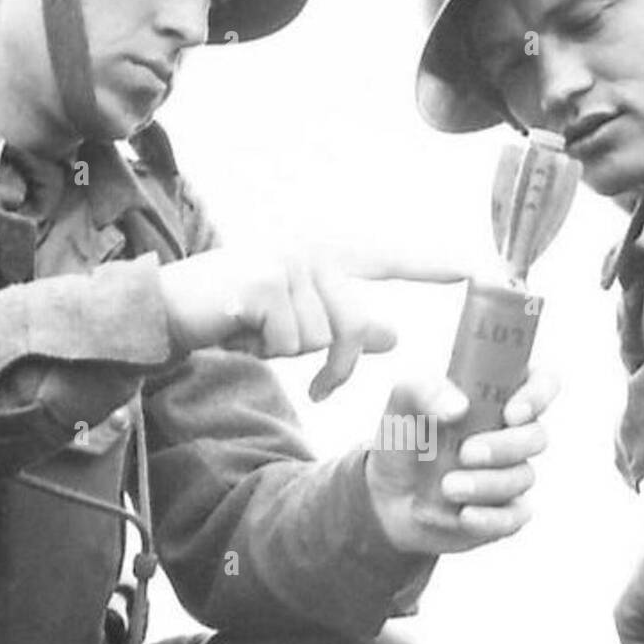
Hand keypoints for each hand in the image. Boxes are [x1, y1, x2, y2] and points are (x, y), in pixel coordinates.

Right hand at [158, 244, 479, 399]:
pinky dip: (264, 350)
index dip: (431, 266)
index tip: (476, 270)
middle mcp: (311, 250)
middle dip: (338, 370)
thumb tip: (393, 334)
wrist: (167, 307)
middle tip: (318, 393)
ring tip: (255, 334)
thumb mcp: (294, 320)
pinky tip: (240, 330)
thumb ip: (342, 322)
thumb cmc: (233, 314)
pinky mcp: (265, 282)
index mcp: (324, 254)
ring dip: (287, 354)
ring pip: (320, 340)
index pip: (387, 259)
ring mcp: (288, 262)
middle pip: (356, 325)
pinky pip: (290, 343)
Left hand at [365, 367, 557, 554]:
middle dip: (505, 446)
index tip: (511, 413)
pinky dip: (490, 517)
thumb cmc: (403, 441)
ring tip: (447, 487)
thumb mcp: (401, 405)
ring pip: (523, 477)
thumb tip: (458, 407)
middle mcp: (512, 435)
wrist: (384, 496)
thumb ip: (424, 390)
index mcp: (498, 397)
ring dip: (487, 483)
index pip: (542, 383)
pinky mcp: (505, 513)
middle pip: (537, 436)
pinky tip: (465, 515)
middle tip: (465, 453)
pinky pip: (514, 517)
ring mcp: (511, 475)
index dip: (538, 395)